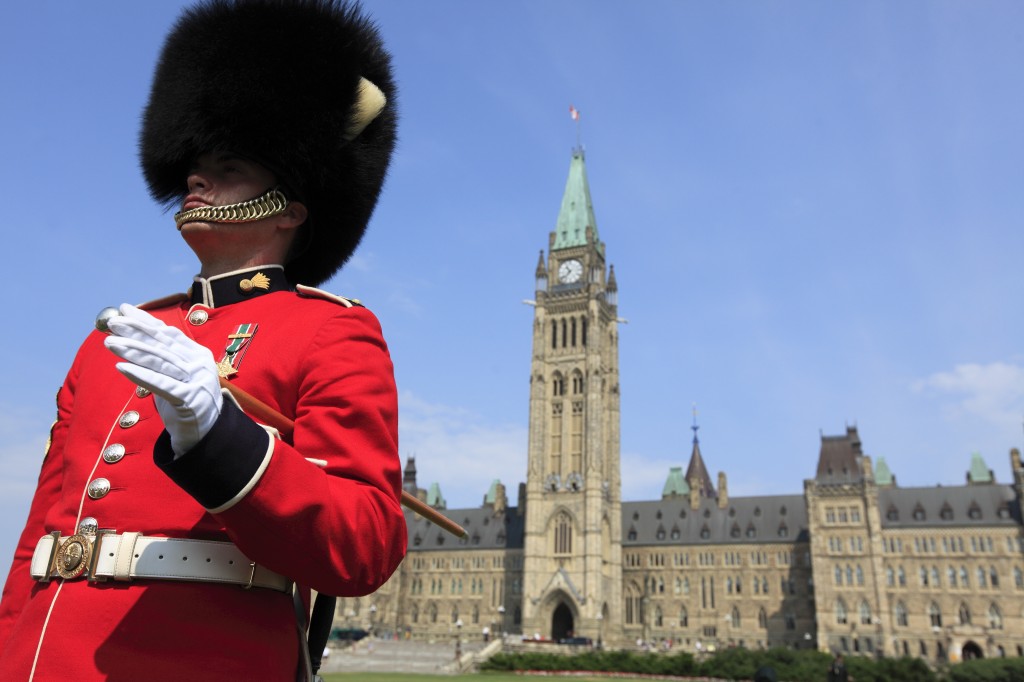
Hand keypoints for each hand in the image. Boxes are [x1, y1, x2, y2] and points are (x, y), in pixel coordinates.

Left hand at [104, 304, 222, 455]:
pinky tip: (121, 368)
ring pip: (160, 361)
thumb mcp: (178, 375)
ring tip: (109, 342)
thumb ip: (163, 357)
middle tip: (111, 323)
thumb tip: (137, 335)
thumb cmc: (186, 402)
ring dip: (132, 350)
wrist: (206, 433)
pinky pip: (161, 385)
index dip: (145, 320)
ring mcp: (196, 381)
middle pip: (162, 344)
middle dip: (135, 331)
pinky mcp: (189, 400)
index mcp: (198, 354)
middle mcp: (199, 364)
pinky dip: (141, 375)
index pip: (168, 333)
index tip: (123, 310)